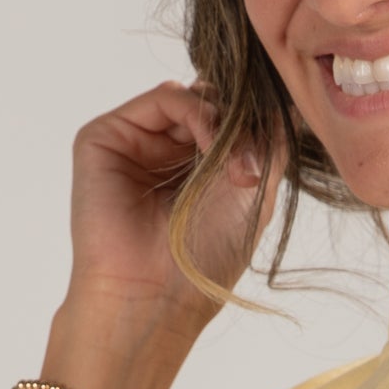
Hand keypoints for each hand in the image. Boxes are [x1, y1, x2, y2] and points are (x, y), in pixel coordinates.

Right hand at [66, 77, 286, 330]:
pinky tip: (212, 147)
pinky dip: (200, 113)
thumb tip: (283, 97)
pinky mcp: (105, 136)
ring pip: (194, 95)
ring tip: (236, 168)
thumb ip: (267, 137)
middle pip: (215, 100)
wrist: (155, 293)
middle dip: (245, 122)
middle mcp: (165, 151)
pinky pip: (167, 96)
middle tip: (254, 164)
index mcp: (197, 167)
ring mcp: (135, 141)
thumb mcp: (257, 189)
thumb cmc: (206, 256)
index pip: (232, 118)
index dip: (258, 123)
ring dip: (227, 122)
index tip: (275, 153)